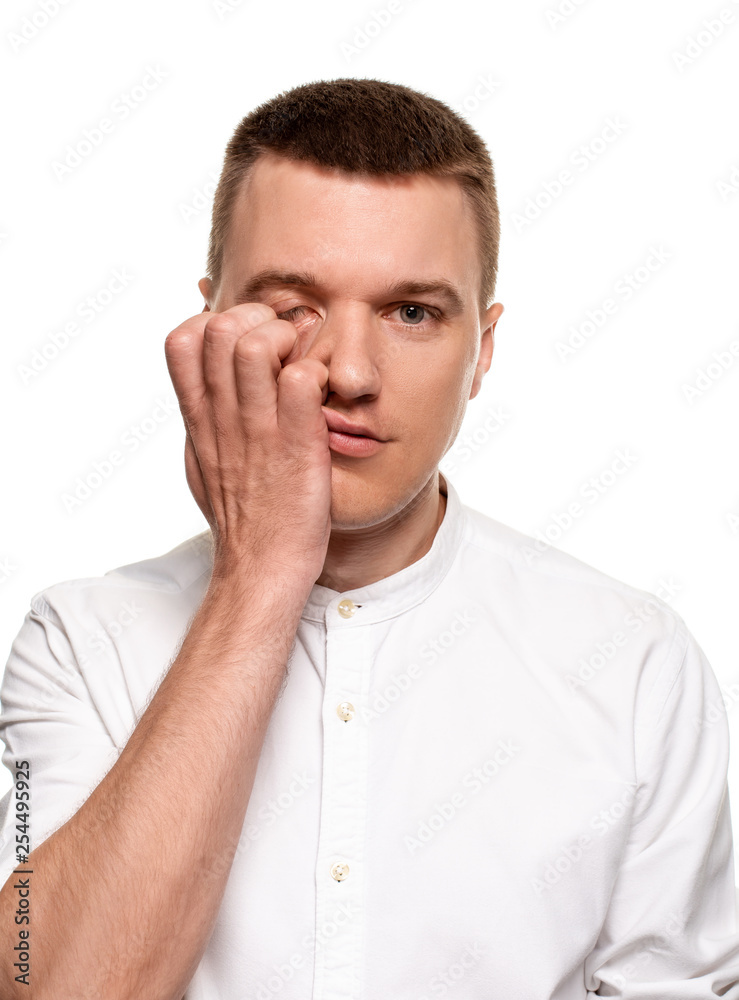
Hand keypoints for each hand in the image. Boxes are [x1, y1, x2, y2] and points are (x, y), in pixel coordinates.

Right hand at [164, 302, 331, 588]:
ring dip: (287, 339)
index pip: (182, 339)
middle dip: (259, 318)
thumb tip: (203, 386)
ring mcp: (258, 431)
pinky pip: (301, 382)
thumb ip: (204, 419)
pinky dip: (317, 373)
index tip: (248, 340)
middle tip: (286, 343)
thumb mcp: (204, 463)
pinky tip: (324, 393)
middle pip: (219, 328)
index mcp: (200, 419)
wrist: (261, 569)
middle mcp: (223, 418)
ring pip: (255, 346)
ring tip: (304, 362)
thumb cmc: (241, 518)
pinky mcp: (297, 447)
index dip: (217, 322)